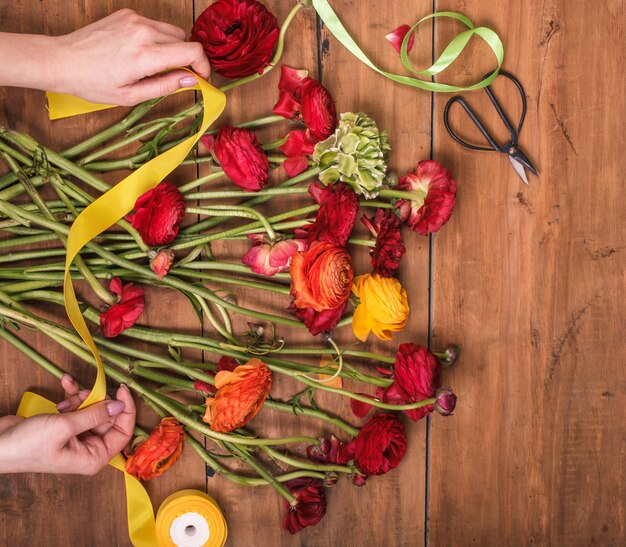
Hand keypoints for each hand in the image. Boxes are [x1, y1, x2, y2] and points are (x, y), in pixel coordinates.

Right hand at [0, 374, 135, 474]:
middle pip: (108, 418)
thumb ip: (95, 414)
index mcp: (94, 457)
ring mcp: (77, 437)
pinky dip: (73, 395)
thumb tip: (120, 404)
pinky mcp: (65, 426)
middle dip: (98, 400)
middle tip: (87, 390)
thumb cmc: (28, 445)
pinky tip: (64, 384)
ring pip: (93, 409)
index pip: (123, 432)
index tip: (123, 388)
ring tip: (69, 396)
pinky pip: (78, 407)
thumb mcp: (65, 427)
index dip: (126, 410)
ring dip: (83, 397)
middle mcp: (89, 448)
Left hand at [51, 9, 210, 104]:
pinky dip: (157, 39)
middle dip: (187, 59)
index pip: (191, 51)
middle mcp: (143, 32)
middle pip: (184, 41)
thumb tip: (191, 80)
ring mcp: (135, 19)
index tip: (201, 77)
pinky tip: (140, 53)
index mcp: (145, 55)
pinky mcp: (128, 14)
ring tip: (156, 65)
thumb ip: (165, 86)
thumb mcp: (132, 95)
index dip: (203, 65)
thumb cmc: (93, 83)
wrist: (63, 60)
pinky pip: (155, 26)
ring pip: (172, 32)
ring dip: (173, 48)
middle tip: (176, 76)